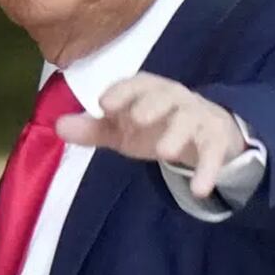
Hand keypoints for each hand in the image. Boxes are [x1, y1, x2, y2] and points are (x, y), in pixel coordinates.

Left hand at [55, 72, 245, 197]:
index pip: (137, 84)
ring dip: (178, 133)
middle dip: (151, 104)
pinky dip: (208, 169)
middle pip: (166, 95)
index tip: (104, 104)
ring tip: (164, 153)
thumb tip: (57, 125)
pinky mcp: (217, 140)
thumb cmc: (158, 125)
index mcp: (150, 91)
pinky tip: (199, 189)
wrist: (209, 132)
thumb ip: (94, 128)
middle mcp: (176, 99)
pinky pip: (213, 153)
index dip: (122, 91)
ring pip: (191, 119)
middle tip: (136, 119)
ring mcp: (199, 118)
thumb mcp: (124, 129)